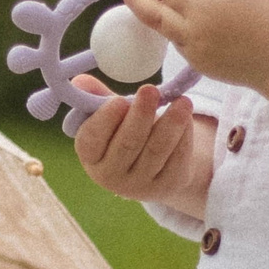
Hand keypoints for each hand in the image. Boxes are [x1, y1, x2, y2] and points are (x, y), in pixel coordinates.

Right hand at [73, 77, 210, 217]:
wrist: (151, 167)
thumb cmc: (122, 132)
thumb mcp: (108, 117)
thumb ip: (95, 97)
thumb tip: (81, 81)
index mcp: (90, 156)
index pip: (91, 139)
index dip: (105, 120)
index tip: (119, 100)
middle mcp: (110, 176)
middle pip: (127, 144)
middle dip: (141, 115)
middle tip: (151, 90)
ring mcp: (139, 185)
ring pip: (156, 150)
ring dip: (171, 123)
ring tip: (182, 101)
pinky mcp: (166, 186)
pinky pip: (177, 158)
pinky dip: (184, 134)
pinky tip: (187, 116)